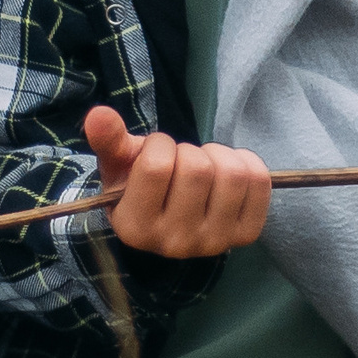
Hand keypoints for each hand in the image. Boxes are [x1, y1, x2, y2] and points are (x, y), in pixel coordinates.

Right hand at [84, 106, 270, 258]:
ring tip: (203, 164)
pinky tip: (226, 170)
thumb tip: (98, 114)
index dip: (158, 144)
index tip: (154, 152)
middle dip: (188, 151)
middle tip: (180, 161)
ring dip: (217, 155)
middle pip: (197, 169)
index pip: (157, 166)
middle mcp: (174, 243)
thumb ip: (108, 139)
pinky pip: (259, 182)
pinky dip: (246, 162)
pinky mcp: (244, 235)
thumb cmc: (139, 184)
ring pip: (231, 174)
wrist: (170, 216)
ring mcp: (213, 242)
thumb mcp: (118, 164)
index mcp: (135, 228)